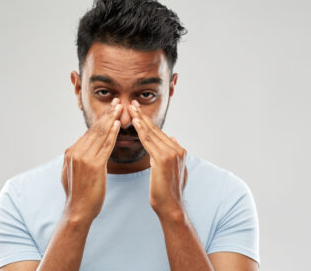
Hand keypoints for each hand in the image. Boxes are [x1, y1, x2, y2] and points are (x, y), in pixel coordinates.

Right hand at [61, 98, 121, 221]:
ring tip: (119, 107)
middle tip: (116, 101)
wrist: (77, 211)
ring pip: (100, 134)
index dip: (100, 120)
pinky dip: (112, 134)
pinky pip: (106, 146)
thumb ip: (73, 160)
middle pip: (95, 129)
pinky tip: (118, 124)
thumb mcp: (70, 174)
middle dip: (107, 114)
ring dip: (112, 119)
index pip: (89, 133)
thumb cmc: (78, 196)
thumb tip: (73, 151)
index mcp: (71, 152)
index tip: (109, 110)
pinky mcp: (94, 165)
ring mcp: (84, 158)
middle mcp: (76, 152)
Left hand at [127, 100, 187, 218]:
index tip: (139, 111)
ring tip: (131, 108)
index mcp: (179, 151)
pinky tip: (135, 122)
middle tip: (132, 103)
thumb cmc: (168, 192)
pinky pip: (149, 142)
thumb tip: (174, 139)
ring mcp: (171, 153)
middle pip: (156, 130)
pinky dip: (141, 131)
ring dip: (140, 119)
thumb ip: (174, 154)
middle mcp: (177, 149)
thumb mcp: (175, 170)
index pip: (160, 133)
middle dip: (143, 116)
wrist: (171, 207)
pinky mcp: (163, 159)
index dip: (148, 122)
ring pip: (152, 133)